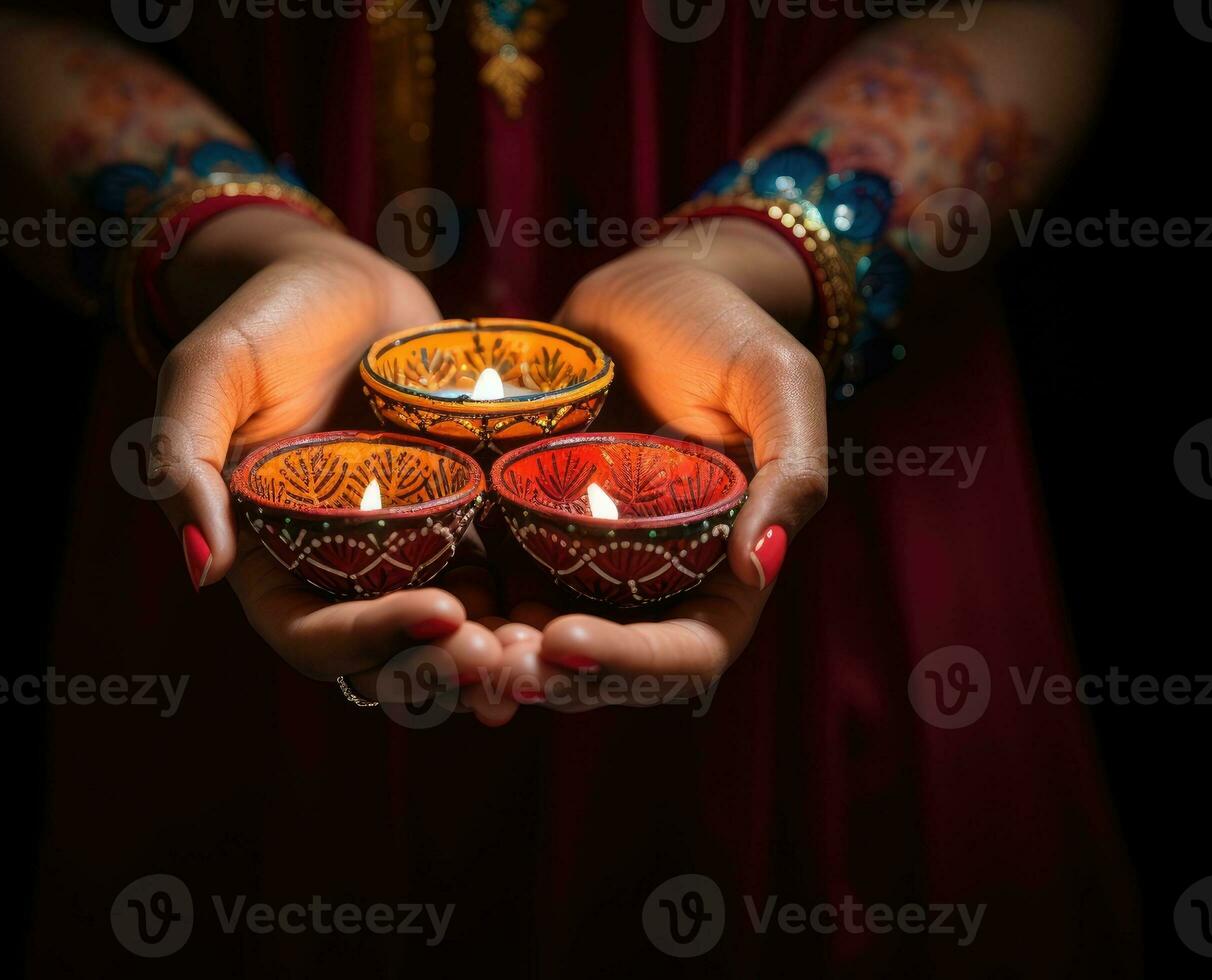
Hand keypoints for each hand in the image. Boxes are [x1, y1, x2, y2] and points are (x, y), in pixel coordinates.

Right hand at [149, 207, 501, 699]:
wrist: (344, 280)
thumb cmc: (267, 320)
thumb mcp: (210, 376)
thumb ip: (187, 464)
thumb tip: (201, 571)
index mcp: (270, 559)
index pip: (312, 634)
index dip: (371, 641)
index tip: (442, 612)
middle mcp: (338, 572)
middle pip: (388, 655)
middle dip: (445, 670)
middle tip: (506, 663)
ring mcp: (406, 551)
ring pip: (451, 632)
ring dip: (495, 657)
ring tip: (547, 655)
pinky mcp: (462, 522)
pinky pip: (498, 576)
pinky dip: (529, 606)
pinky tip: (578, 609)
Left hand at [464, 219, 828, 719]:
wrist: (643, 286)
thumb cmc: (722, 328)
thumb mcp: (774, 383)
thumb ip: (791, 471)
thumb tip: (761, 568)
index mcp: (723, 572)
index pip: (686, 650)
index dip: (626, 662)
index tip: (562, 637)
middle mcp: (653, 582)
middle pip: (605, 663)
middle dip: (546, 674)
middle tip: (485, 664)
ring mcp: (586, 560)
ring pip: (540, 636)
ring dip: (496, 654)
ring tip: (445, 642)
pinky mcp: (529, 529)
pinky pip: (496, 582)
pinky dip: (465, 603)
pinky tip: (421, 598)